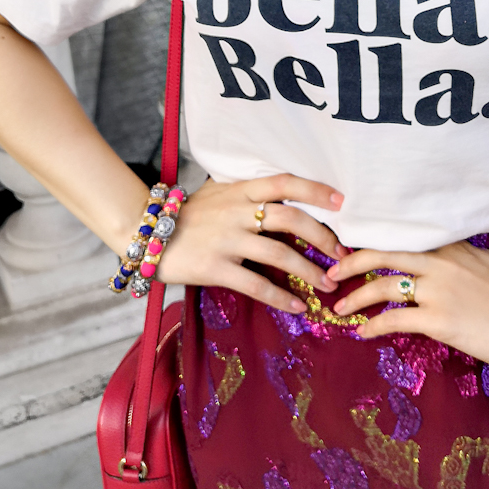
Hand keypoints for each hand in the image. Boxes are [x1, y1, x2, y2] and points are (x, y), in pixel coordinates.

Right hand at [155, 174, 344, 313]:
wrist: (145, 233)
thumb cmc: (187, 214)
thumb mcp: (217, 192)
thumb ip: (248, 192)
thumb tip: (285, 194)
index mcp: (240, 189)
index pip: (284, 182)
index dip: (315, 190)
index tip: (342, 202)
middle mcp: (236, 211)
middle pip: (290, 218)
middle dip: (322, 237)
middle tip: (342, 254)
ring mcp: (226, 240)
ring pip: (278, 253)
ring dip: (308, 270)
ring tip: (327, 285)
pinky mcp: (215, 268)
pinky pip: (255, 284)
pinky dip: (280, 296)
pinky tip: (297, 305)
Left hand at [326, 224, 488, 368]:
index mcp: (450, 247)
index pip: (402, 236)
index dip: (374, 240)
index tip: (351, 245)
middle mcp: (438, 263)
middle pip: (382, 254)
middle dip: (351, 262)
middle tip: (331, 271)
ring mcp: (437, 291)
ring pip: (383, 287)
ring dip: (355, 298)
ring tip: (340, 308)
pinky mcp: (438, 319)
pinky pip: (395, 320)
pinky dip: (373, 326)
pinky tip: (362, 332)